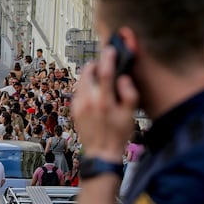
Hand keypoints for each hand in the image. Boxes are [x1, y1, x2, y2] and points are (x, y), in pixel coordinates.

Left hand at [71, 46, 138, 162]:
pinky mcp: (74, 110)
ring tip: (100, 79)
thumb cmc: (117, 135)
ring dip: (90, 76)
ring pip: (81, 81)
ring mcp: (78, 105)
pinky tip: (94, 93)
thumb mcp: (130, 116)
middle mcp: (88, 101)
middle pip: (87, 72)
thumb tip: (123, 79)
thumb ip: (129, 94)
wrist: (101, 153)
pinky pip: (78, 92)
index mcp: (104, 101)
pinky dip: (85, 87)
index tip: (110, 50)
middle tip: (104, 65)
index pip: (105, 72)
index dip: (108, 58)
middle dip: (95, 65)